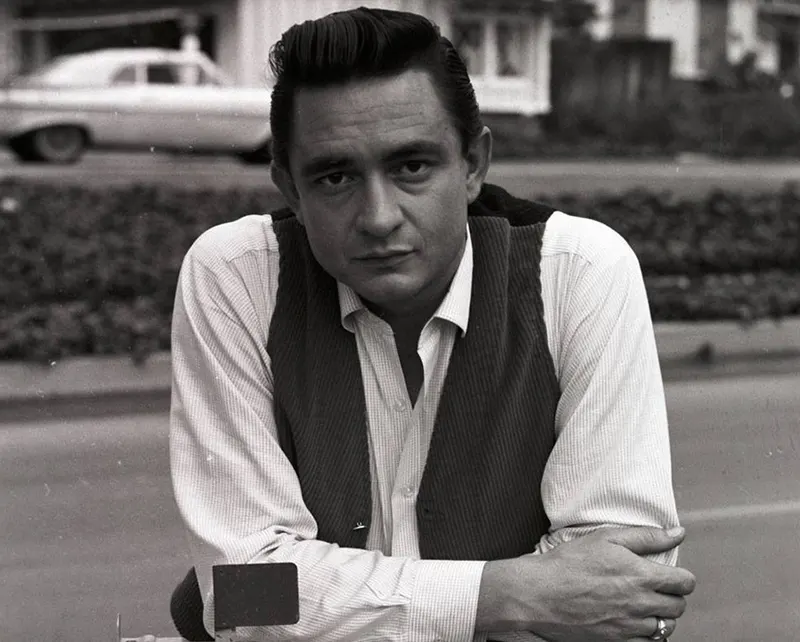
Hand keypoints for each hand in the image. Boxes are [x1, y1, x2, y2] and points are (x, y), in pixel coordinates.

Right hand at [506, 527, 695, 640]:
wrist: (539, 593)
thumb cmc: (569, 563)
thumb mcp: (606, 537)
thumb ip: (646, 536)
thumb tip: (677, 533)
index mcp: (641, 575)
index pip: (685, 583)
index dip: (682, 577)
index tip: (672, 575)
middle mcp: (640, 603)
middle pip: (678, 606)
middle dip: (672, 596)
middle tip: (655, 588)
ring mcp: (629, 626)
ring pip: (665, 627)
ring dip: (660, 616)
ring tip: (644, 605)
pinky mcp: (617, 641)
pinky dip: (646, 634)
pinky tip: (632, 621)